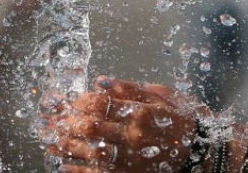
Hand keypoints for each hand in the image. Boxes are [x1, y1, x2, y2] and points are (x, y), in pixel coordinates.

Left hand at [41, 77, 205, 171]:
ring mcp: (129, 159)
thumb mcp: (162, 96)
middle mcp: (132, 136)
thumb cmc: (181, 121)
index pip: (100, 104)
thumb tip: (101, 82)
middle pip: (90, 128)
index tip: (66, 100)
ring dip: (65, 146)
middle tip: (48, 120)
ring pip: (89, 152)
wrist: (200, 154)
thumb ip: (131, 89)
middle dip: (65, 122)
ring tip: (47, 140)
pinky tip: (62, 165)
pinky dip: (77, 170)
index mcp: (140, 112)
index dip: (78, 101)